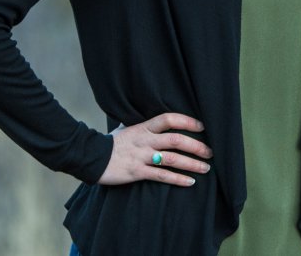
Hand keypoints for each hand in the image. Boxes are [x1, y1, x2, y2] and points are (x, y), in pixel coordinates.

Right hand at [98, 112, 212, 186]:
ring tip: (205, 168)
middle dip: (197, 146)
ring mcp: (142, 157)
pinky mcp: (137, 172)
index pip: (168, 119)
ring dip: (192, 164)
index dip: (187, 121)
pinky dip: (178, 179)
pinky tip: (190, 182)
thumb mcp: (125, 128)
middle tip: (210, 152)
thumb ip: (141, 124)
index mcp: (143, 127)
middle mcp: (145, 140)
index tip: (201, 126)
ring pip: (172, 159)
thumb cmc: (110, 143)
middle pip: (176, 140)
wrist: (90, 157)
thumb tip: (154, 118)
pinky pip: (162, 176)